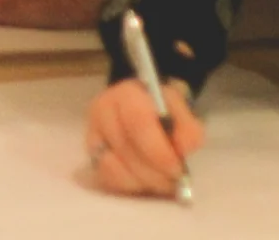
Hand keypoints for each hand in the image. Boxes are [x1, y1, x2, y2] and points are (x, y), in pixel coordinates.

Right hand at [85, 79, 204, 198]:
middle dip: (153, 172)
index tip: (176, 169)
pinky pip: (106, 179)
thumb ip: (188, 129)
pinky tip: (143, 180)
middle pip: (124, 148)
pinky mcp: (90, 155)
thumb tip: (182, 151)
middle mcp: (102, 111)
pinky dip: (129, 185)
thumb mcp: (182, 111)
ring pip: (112, 167)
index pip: (137, 122)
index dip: (157, 150)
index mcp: (127, 94)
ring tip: (161, 180)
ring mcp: (92, 133)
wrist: (144, 108)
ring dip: (142, 181)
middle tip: (173, 181)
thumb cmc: (163, 109)